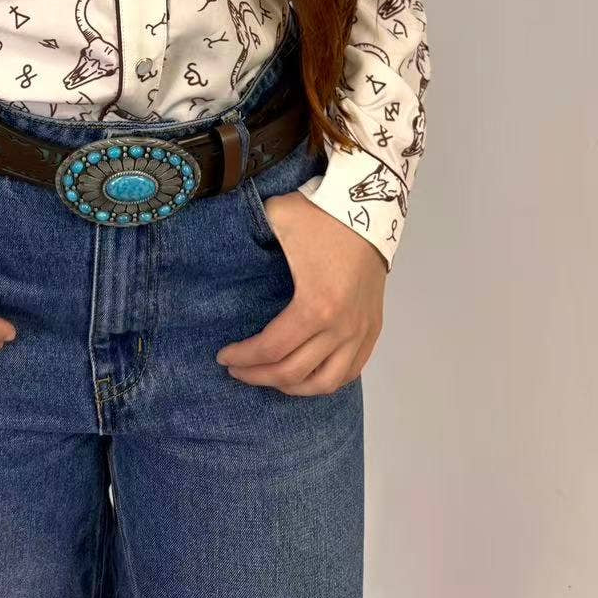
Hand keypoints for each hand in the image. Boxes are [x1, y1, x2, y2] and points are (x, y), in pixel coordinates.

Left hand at [216, 189, 386, 394]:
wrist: (370, 209)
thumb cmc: (321, 215)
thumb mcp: (277, 218)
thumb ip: (250, 235)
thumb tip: (228, 246)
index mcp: (314, 306)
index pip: (271, 349)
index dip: (243, 357)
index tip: (223, 356)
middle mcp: (340, 328)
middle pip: (293, 373)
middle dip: (258, 376)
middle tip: (237, 370)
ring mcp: (360, 332)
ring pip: (326, 383)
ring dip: (293, 387)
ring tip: (270, 377)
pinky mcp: (373, 329)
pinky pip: (351, 372)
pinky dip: (326, 381)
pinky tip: (306, 375)